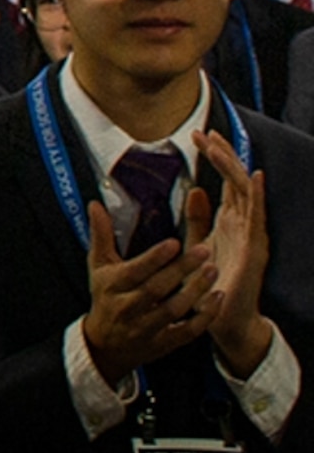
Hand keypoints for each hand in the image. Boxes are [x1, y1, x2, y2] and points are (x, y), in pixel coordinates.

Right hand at [82, 200, 216, 385]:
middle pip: (155, 289)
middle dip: (181, 270)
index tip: (173, 244)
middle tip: (204, 250)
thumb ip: (102, 235)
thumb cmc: (106, 298)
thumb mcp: (99, 266)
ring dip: (195, 290)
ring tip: (213, 270)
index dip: (154, 259)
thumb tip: (95, 205)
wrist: (104, 344)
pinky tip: (217, 298)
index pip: (134, 272)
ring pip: (173, 310)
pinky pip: (187, 331)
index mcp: (112, 287)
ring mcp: (145, 328)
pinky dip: (204, 316)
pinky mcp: (163, 342)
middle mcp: (127, 308)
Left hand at [195, 130, 275, 376]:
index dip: (214, 158)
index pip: (223, 182)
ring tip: (220, 145)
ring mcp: (252, 234)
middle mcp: (244, 223)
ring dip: (233, 167)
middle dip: (222, 155)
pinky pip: (257, 217)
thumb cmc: (210, 284)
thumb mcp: (197, 246)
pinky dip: (255, 196)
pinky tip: (252, 177)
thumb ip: (197, 220)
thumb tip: (196, 189)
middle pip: (235, 181)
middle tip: (205, 132)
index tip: (197, 136)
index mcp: (229, 221)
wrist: (222, 320)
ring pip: (245, 192)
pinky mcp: (255, 248)